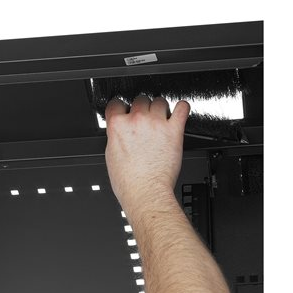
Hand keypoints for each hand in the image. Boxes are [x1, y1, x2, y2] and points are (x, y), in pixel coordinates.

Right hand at [105, 96, 189, 213]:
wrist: (145, 192)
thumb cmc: (128, 181)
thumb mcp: (111, 155)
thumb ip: (116, 136)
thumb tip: (120, 131)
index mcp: (117, 126)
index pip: (116, 103)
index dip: (121, 107)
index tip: (124, 111)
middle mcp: (136, 120)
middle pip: (140, 99)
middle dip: (142, 108)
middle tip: (144, 121)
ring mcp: (156, 124)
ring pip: (160, 101)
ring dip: (160, 109)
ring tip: (161, 119)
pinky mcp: (174, 130)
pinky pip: (182, 108)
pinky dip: (181, 108)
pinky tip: (179, 112)